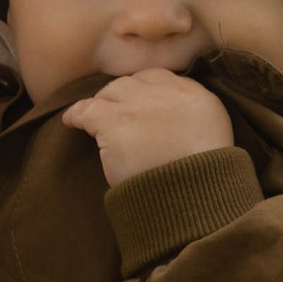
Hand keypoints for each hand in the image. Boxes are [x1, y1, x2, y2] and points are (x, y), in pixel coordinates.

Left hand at [62, 68, 234, 186]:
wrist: (194, 202)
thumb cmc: (202, 183)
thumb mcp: (211, 143)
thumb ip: (191, 122)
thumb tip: (164, 122)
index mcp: (199, 98)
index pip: (162, 79)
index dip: (144, 92)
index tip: (136, 106)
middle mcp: (172, 94)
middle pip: (135, 82)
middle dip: (123, 96)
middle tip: (116, 117)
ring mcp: (142, 106)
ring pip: (113, 91)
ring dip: (105, 106)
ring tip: (96, 122)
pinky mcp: (117, 121)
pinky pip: (88, 110)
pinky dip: (77, 115)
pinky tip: (71, 121)